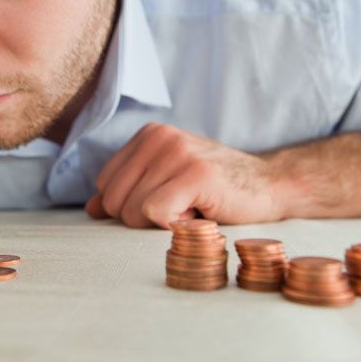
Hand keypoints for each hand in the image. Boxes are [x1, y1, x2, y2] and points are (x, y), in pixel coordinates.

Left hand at [85, 123, 285, 228]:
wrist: (268, 186)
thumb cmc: (215, 189)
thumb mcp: (165, 183)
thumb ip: (128, 192)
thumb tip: (92, 209)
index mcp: (148, 135)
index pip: (106, 186)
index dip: (131, 206)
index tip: (168, 201)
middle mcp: (159, 137)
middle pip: (115, 200)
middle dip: (143, 218)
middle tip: (181, 207)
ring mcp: (178, 152)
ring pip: (133, 210)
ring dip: (162, 223)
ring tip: (193, 208)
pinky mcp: (195, 173)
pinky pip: (155, 212)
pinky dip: (173, 225)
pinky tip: (198, 214)